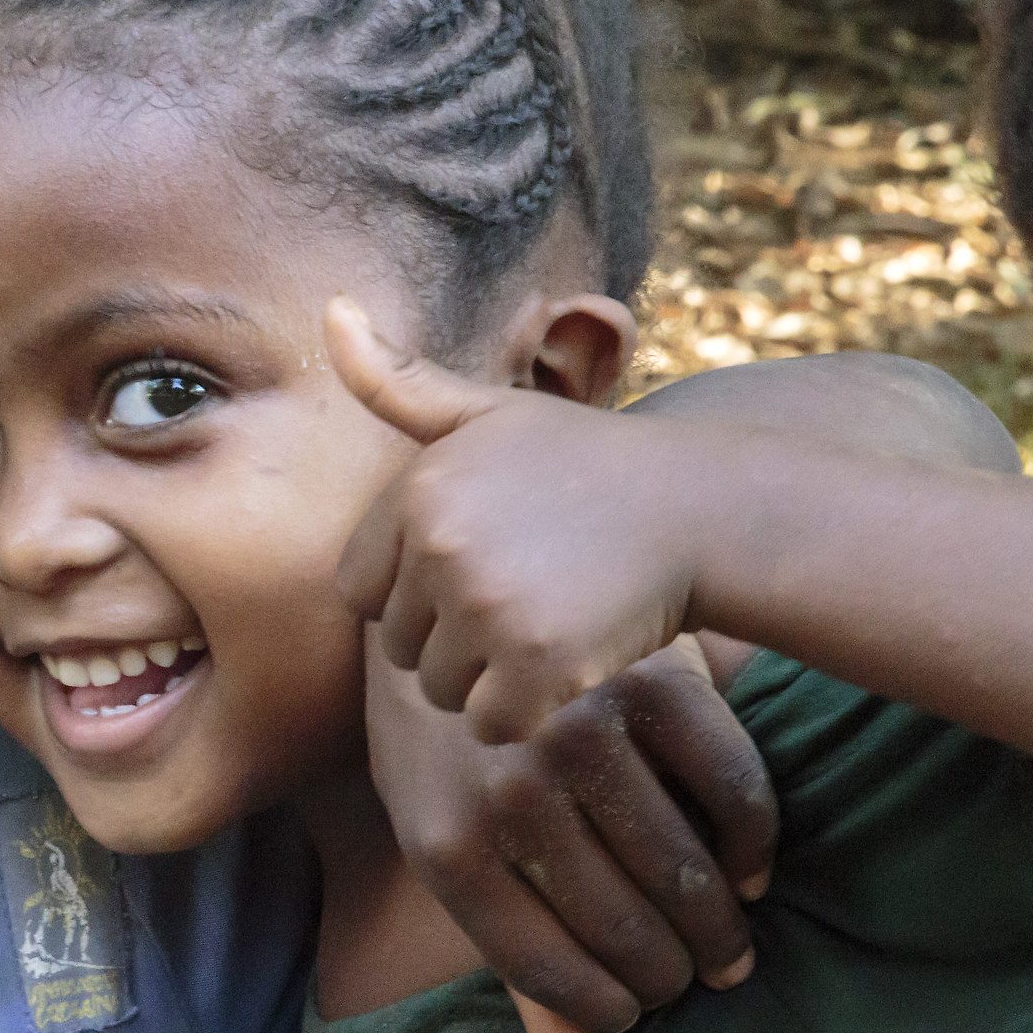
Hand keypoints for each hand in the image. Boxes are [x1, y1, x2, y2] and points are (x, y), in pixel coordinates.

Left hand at [327, 296, 706, 743]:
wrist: (702, 510)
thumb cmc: (584, 461)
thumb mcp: (487, 410)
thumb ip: (398, 381)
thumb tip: (330, 308)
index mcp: (416, 494)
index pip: (360, 591)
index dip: (413, 589)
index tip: (477, 561)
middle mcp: (442, 549)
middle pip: (399, 647)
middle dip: (450, 636)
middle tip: (525, 592)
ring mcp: (491, 610)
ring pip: (440, 690)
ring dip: (487, 677)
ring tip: (547, 619)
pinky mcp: (540, 665)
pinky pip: (491, 724)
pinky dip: (525, 712)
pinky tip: (566, 663)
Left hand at [366, 633, 777, 1032]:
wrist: (447, 594)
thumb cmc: (440, 735)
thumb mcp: (438, 831)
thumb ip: (501, 941)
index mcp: (447, 843)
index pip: (544, 967)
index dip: (600, 1008)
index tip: (631, 1016)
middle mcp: (513, 790)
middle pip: (623, 928)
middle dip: (670, 976)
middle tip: (695, 982)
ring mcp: (585, 732)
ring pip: (685, 870)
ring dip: (719, 930)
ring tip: (725, 947)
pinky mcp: (653, 681)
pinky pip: (733, 788)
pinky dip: (752, 844)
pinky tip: (747, 874)